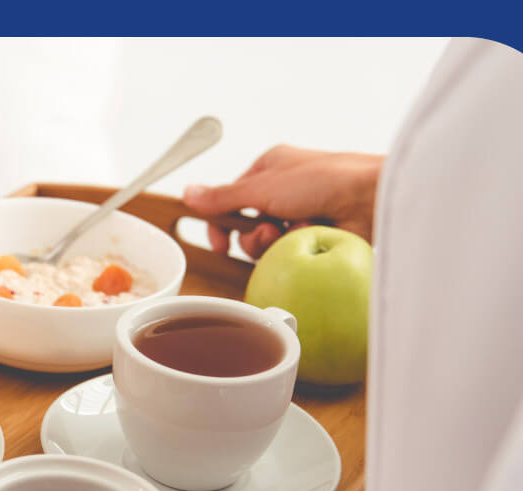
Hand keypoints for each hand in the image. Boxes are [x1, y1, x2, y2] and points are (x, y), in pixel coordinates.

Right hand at [184, 145, 382, 257]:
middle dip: (255, 235)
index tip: (220, 243)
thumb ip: (222, 196)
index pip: (231, 200)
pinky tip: (312, 236)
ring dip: (276, 241)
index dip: (222, 223)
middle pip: (247, 226)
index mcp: (269, 169)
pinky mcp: (317, 234)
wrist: (374, 198)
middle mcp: (284, 190)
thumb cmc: (324, 180)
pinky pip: (290, 250)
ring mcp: (302, 213)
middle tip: (269, 233)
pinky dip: (298, 245)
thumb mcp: (263, 186)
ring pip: (268, 242)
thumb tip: (188, 194)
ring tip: (293, 233)